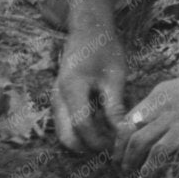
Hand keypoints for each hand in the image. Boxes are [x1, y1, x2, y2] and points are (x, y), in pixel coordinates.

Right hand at [52, 27, 126, 152]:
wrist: (88, 30)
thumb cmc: (104, 49)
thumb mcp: (115, 76)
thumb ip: (116, 106)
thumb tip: (123, 132)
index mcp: (71, 89)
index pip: (82, 126)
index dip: (100, 141)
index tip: (119, 145)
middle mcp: (58, 97)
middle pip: (67, 137)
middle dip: (89, 147)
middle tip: (114, 147)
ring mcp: (56, 100)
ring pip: (65, 134)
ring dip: (85, 141)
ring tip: (111, 138)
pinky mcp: (60, 101)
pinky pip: (67, 125)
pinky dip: (82, 132)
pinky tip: (104, 127)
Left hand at [116, 51, 178, 177]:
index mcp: (159, 93)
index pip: (130, 116)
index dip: (122, 135)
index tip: (122, 149)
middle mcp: (158, 105)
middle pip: (127, 129)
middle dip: (120, 150)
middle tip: (121, 165)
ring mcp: (169, 118)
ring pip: (137, 142)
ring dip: (129, 161)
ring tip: (128, 175)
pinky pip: (157, 153)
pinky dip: (147, 170)